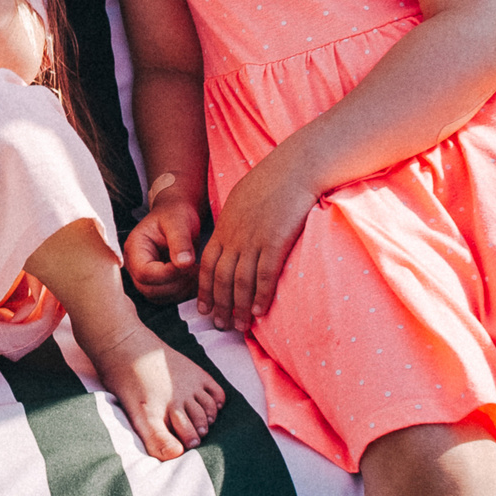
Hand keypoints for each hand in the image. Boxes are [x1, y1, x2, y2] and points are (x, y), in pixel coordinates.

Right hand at [123, 177, 204, 302]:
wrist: (176, 216)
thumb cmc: (175, 214)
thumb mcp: (178, 221)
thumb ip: (180, 241)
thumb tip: (184, 264)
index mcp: (134, 248)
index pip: (144, 273)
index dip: (167, 274)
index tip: (187, 264)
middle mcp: (135, 265)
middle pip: (149, 289)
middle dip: (176, 283)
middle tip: (194, 268)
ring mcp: (145, 277)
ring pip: (160, 296)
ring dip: (182, 289)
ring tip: (196, 270)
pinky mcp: (157, 284)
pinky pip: (168, 297)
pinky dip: (184, 292)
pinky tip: (195, 277)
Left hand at [197, 151, 318, 331]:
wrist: (292, 169)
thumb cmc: (270, 182)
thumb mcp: (241, 200)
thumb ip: (233, 222)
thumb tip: (231, 238)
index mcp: (225, 227)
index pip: (208, 265)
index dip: (204, 290)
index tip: (203, 309)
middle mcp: (235, 236)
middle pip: (221, 278)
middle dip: (219, 305)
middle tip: (220, 326)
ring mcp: (254, 239)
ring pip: (240, 280)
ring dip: (238, 306)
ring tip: (238, 326)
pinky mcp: (275, 240)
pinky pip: (265, 273)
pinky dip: (260, 294)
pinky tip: (259, 311)